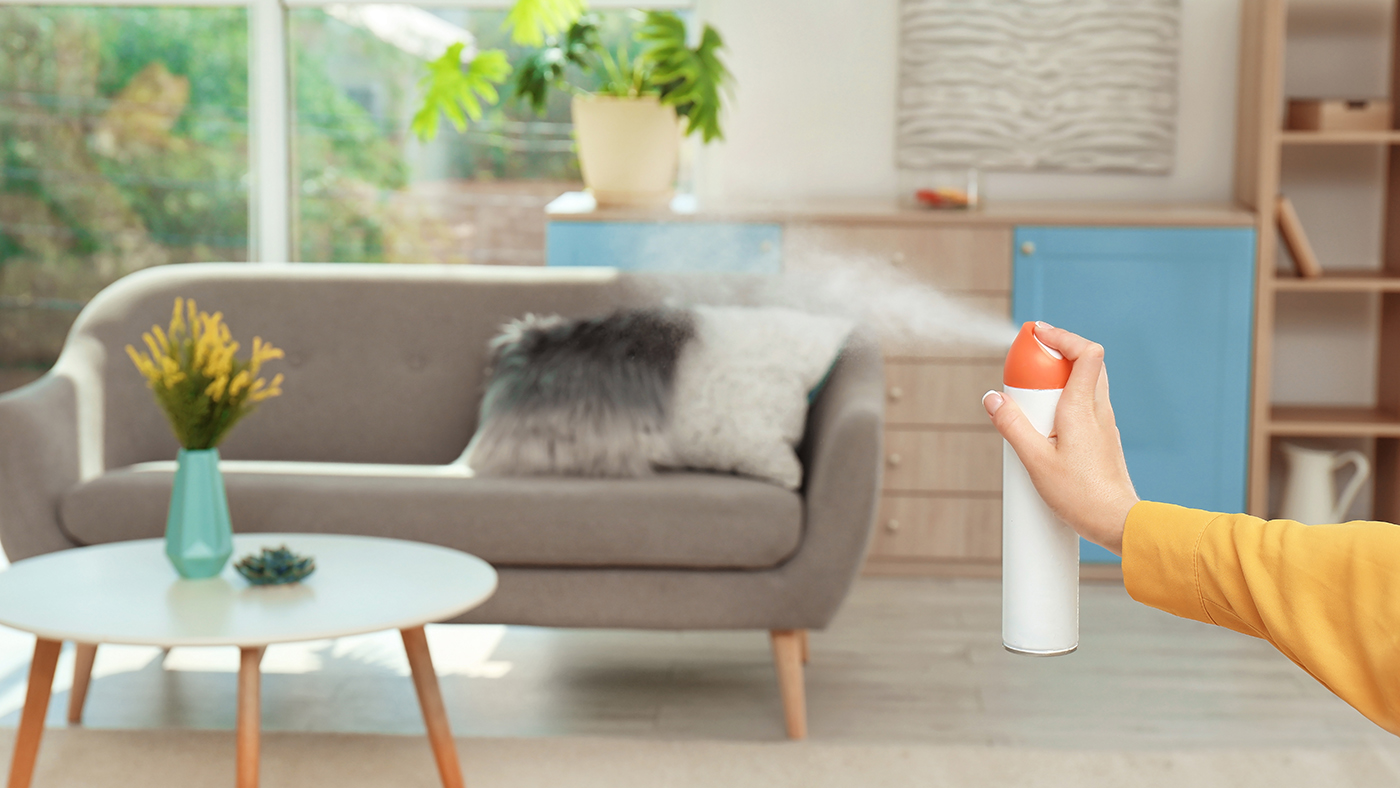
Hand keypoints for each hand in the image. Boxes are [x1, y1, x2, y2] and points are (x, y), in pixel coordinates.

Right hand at [982, 323, 1138, 555]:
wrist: (1117, 522)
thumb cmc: (1080, 495)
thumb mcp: (1035, 461)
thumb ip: (1012, 426)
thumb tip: (992, 398)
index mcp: (1082, 407)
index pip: (1086, 351)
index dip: (1061, 336)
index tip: (1036, 335)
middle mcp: (1098, 409)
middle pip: (1085, 362)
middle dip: (1055, 355)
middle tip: (1028, 368)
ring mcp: (1105, 424)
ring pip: (1086, 384)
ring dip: (1059, 380)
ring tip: (1032, 402)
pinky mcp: (1103, 439)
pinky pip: (1085, 407)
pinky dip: (1065, 403)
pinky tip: (1046, 428)